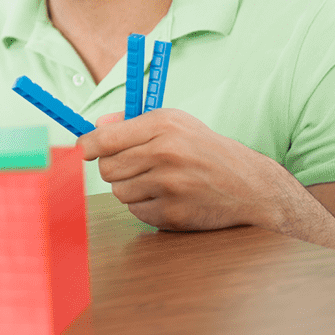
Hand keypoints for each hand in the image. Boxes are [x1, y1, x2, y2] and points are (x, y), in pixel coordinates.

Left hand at [79, 108, 288, 231]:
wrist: (250, 186)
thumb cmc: (205, 150)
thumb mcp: (175, 122)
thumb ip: (132, 121)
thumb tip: (95, 126)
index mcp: (163, 125)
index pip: (105, 139)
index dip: (87, 146)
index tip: (84, 150)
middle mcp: (166, 153)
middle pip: (107, 169)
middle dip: (114, 169)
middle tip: (133, 166)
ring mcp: (170, 185)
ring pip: (118, 192)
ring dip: (130, 189)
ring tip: (157, 181)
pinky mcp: (174, 213)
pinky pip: (136, 212)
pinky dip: (145, 207)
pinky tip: (168, 197)